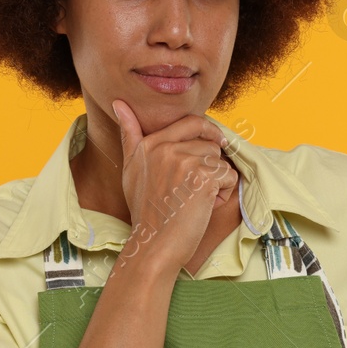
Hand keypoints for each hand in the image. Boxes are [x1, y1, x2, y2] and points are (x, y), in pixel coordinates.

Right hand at [111, 99, 236, 274]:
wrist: (153, 244)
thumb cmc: (145, 211)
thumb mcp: (131, 169)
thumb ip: (129, 135)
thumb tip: (118, 103)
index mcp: (150, 143)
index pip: (190, 122)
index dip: (208, 132)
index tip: (216, 143)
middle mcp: (165, 147)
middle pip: (209, 142)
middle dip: (211, 163)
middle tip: (200, 186)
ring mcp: (184, 161)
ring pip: (219, 160)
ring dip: (216, 181)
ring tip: (196, 200)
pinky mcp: (202, 177)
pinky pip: (228, 176)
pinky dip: (222, 194)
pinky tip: (204, 207)